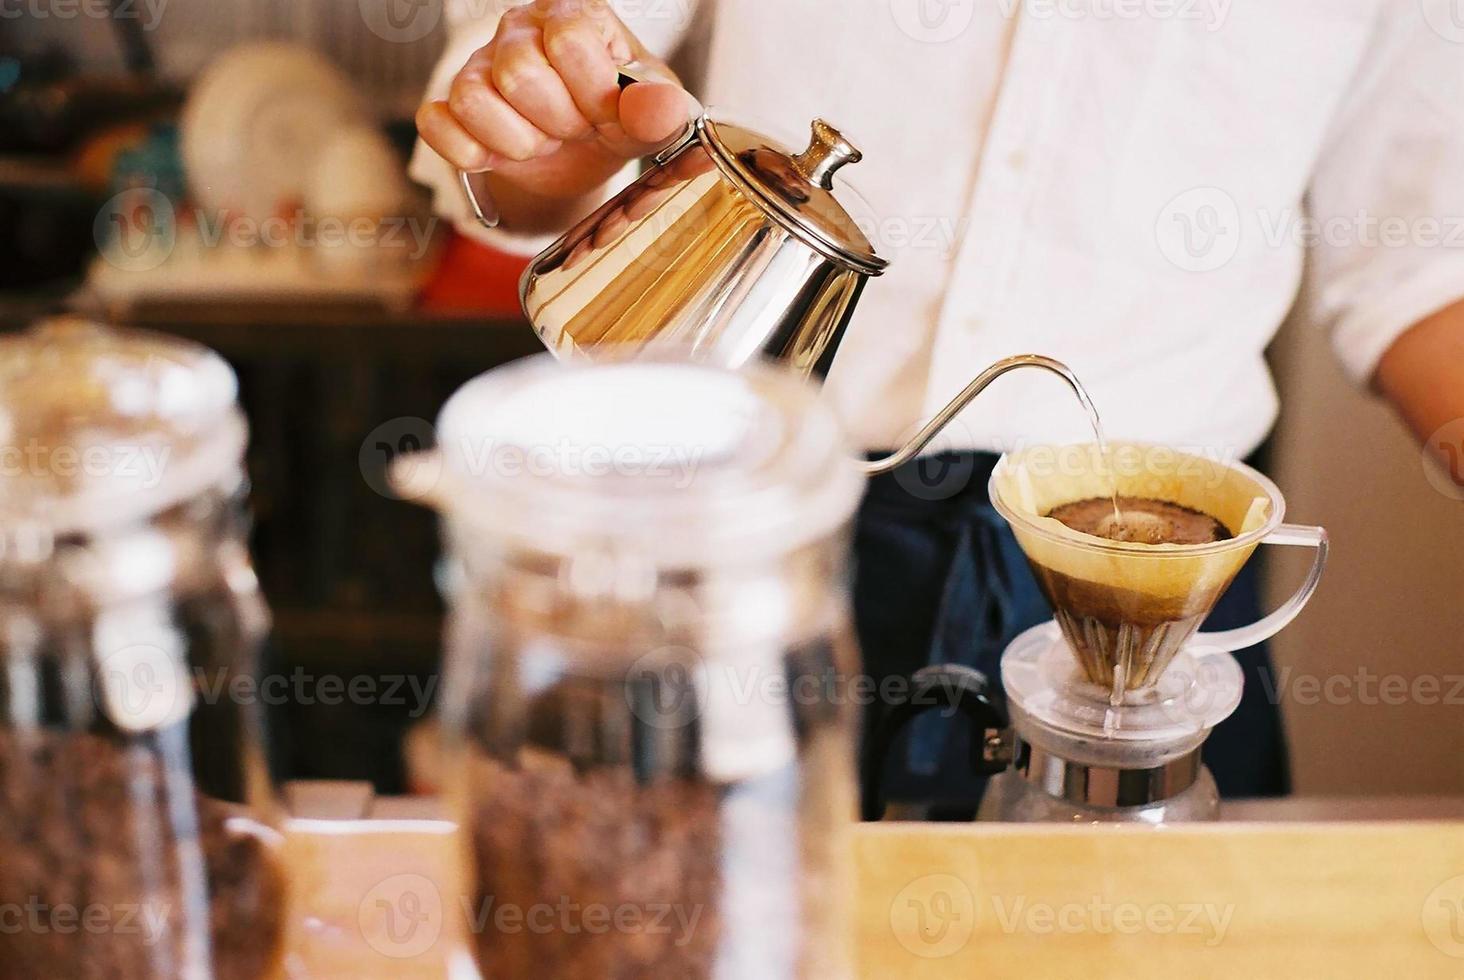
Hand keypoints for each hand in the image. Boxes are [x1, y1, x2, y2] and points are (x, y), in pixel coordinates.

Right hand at [416, 0, 691, 208]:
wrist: (589, 153)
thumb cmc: (622, 118)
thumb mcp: (654, 116)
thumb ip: (662, 110)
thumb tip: (658, 108)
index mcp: (573, 13)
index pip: (568, 41)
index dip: (592, 93)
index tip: (607, 111)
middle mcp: (519, 27)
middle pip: (519, 72)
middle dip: (558, 122)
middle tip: (575, 128)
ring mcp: (477, 64)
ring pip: (473, 99)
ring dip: (519, 141)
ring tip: (544, 138)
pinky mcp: (449, 105)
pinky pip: (437, 125)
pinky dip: (472, 153)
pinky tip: (502, 153)